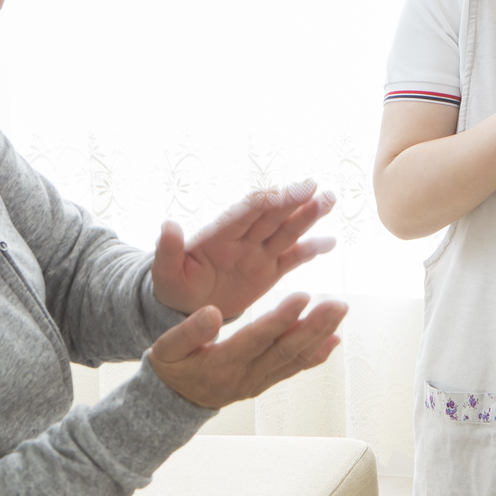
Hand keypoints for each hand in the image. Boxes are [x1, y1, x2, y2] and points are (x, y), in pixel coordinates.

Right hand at [146, 293, 348, 409]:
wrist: (174, 402)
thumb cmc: (171, 368)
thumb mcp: (166, 348)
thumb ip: (189, 331)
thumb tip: (213, 312)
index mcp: (221, 365)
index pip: (256, 340)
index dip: (280, 319)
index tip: (302, 296)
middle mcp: (245, 377)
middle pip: (285, 350)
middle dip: (314, 325)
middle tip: (337, 303)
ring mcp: (258, 382)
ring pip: (294, 358)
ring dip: (320, 334)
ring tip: (339, 311)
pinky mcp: (265, 382)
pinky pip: (294, 369)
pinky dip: (316, 355)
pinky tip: (334, 339)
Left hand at [153, 180, 335, 319]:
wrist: (187, 308)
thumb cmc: (173, 286)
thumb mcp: (165, 272)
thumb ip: (168, 250)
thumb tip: (167, 224)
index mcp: (219, 234)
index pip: (249, 211)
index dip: (272, 200)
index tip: (293, 190)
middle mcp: (243, 239)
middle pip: (273, 215)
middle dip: (294, 201)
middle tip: (318, 188)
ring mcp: (258, 254)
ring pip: (286, 231)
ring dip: (308, 217)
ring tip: (330, 201)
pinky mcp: (269, 271)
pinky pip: (292, 259)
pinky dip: (310, 250)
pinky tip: (330, 242)